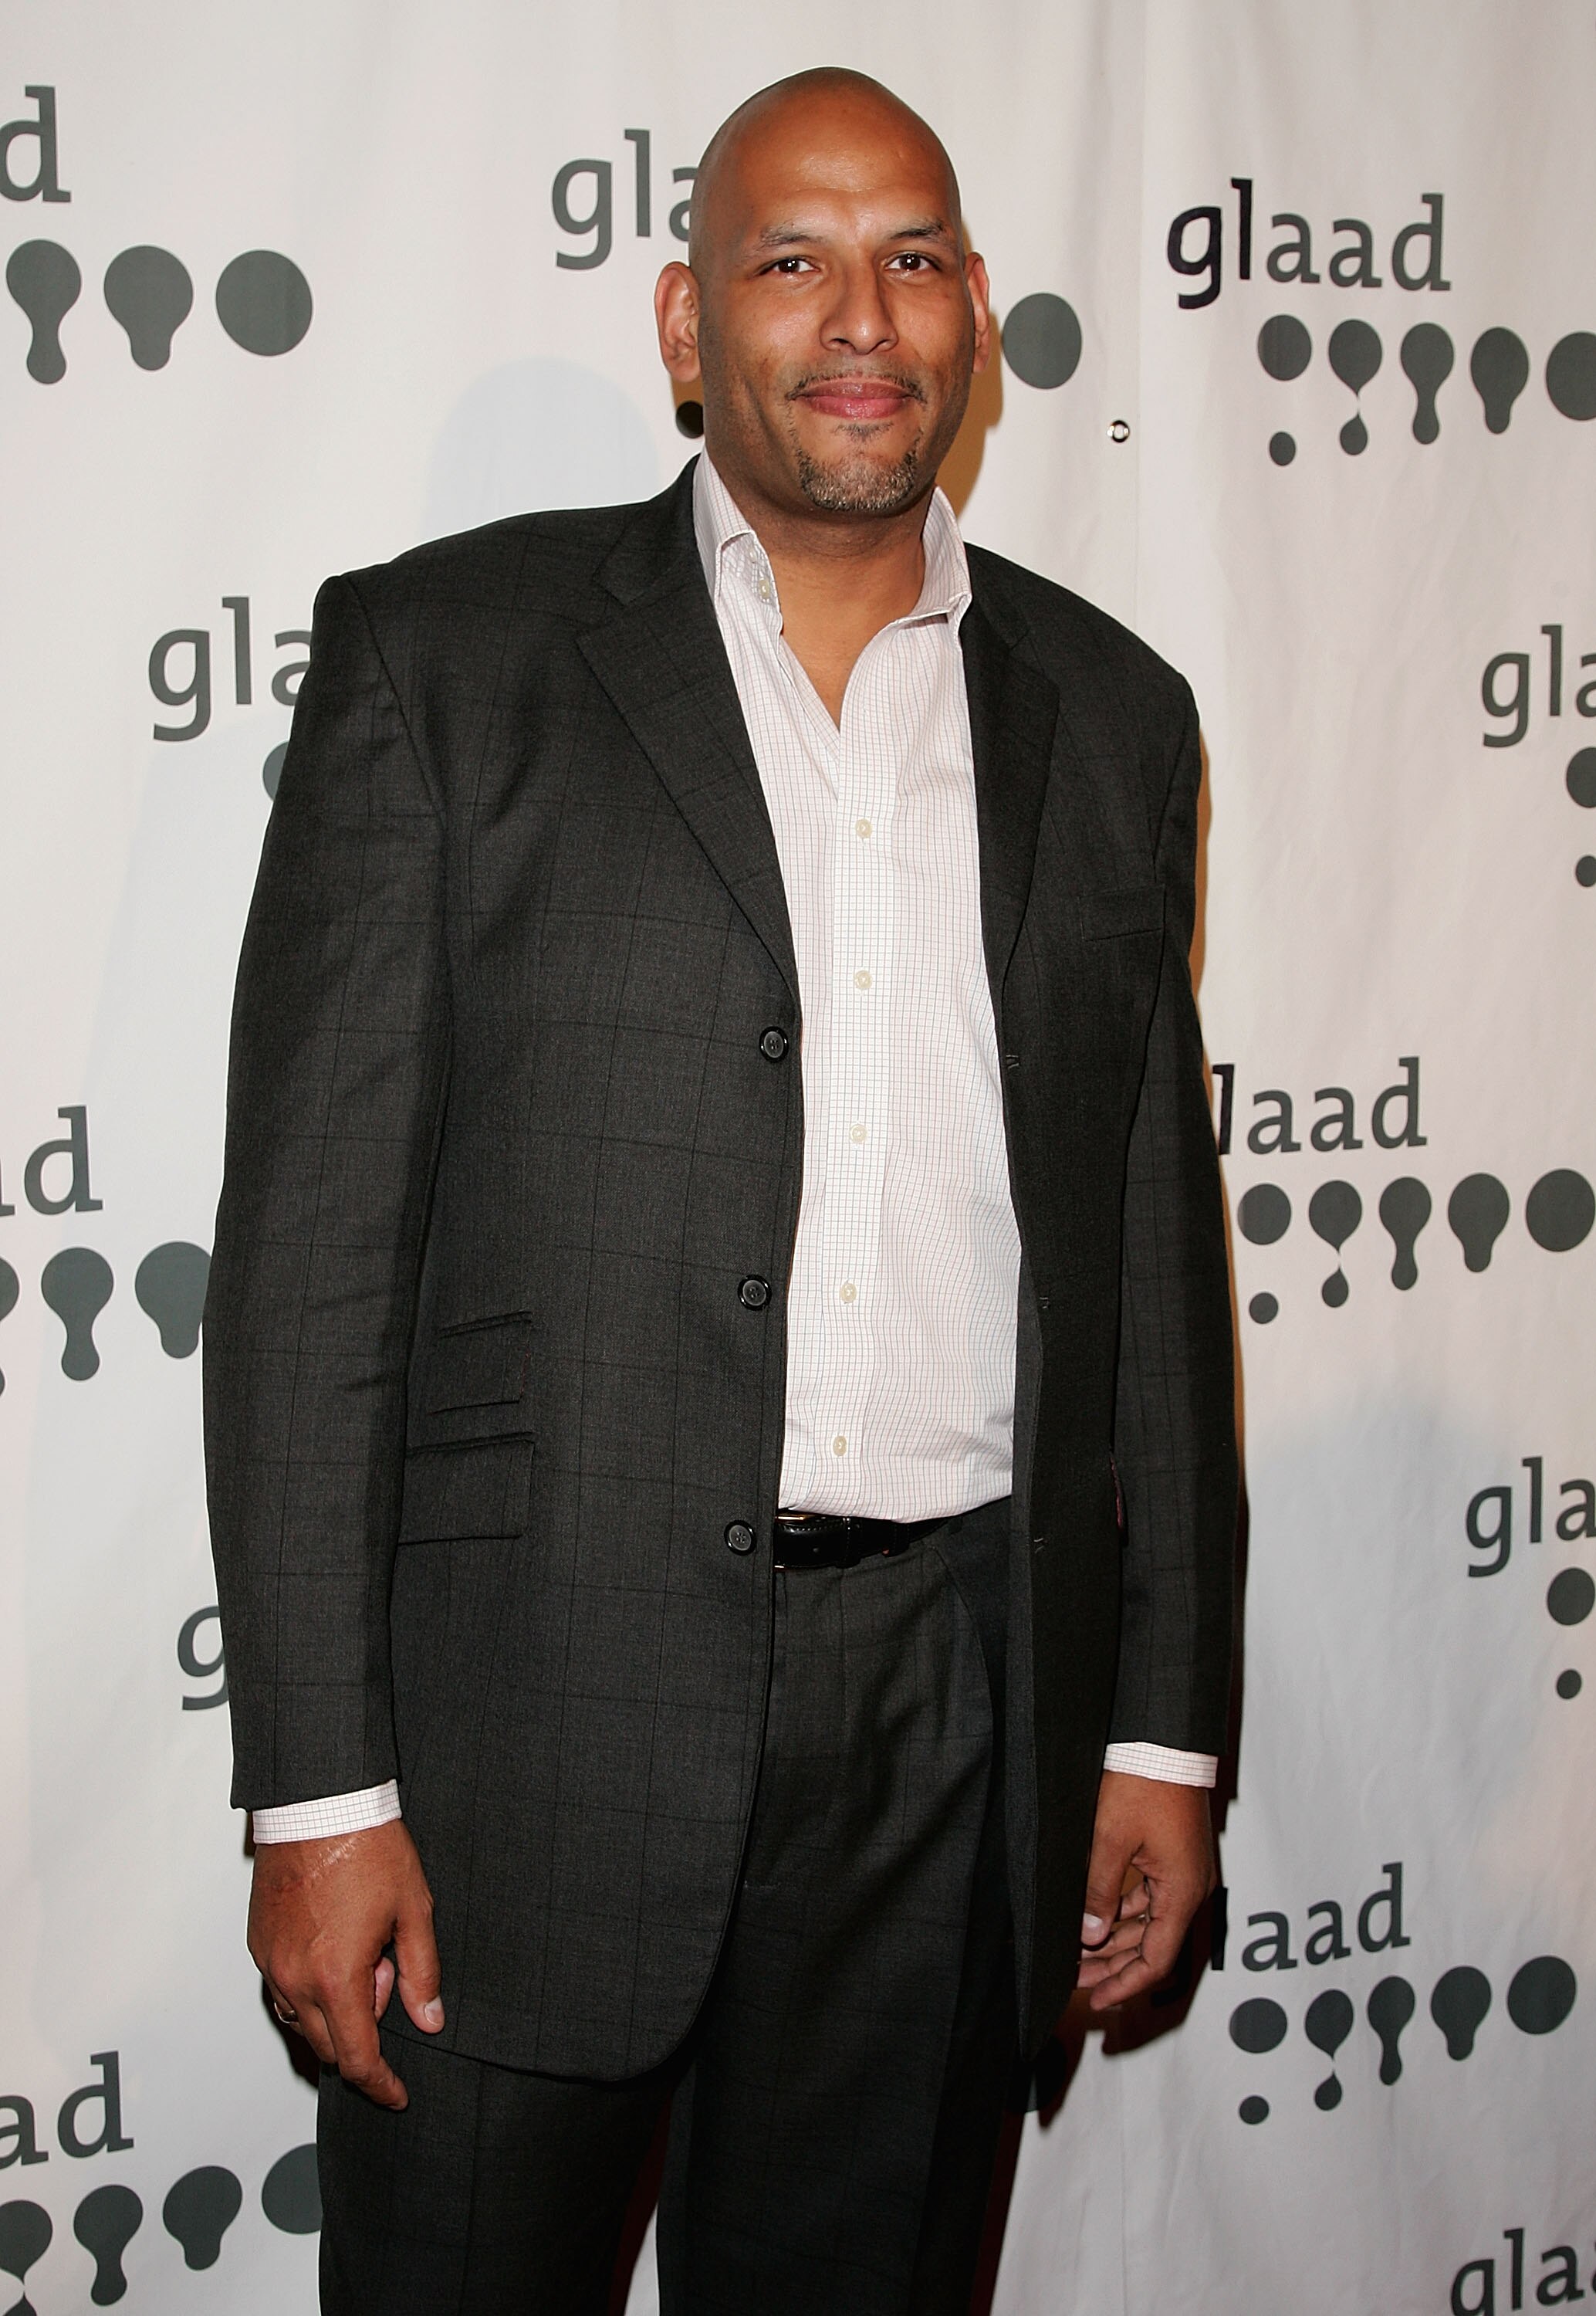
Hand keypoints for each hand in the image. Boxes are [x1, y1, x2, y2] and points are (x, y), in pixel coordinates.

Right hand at [248, 1818, 442, 2108]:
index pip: (357, 2059)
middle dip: (362, 2030)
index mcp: (335, 1978)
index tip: (397, 2093)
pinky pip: (281, 1989)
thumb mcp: (413, 1910)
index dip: (380, 2085)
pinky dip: (309, 1988)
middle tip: (387, 1974)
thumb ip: (421, 1973)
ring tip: (362, 1951)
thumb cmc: (367, 1848)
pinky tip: (335, 1946)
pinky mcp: (257, 1944)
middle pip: (326, 2045)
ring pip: (299, 2020)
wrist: (318, 1803)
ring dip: (333, 2010)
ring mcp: (269, 1962)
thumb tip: (429, 2020)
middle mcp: (293, 1979)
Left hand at [1075, 1770, 1214, 2010]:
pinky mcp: (1174, 1856)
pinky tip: (1096, 1919)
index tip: (1099, 1999)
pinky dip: (1124, 1912)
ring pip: (1149, 1921)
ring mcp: (1183, 1872)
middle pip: (1152, 1944)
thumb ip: (1100, 1892)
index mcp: (1182, 1892)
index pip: (1157, 1958)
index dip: (1127, 1984)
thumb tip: (1091, 1936)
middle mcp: (1189, 1888)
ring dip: (1116, 1939)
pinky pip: (1150, 1897)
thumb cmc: (1142, 1784)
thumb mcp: (1110, 1840)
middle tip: (1076, 1979)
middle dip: (1114, 1966)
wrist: (1165, 1742)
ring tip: (1079, 1954)